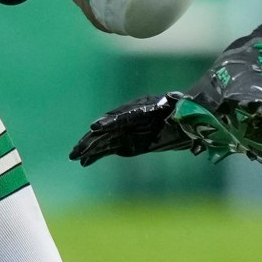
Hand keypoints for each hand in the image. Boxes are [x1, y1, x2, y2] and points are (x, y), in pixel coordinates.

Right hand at [70, 92, 199, 165]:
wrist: (186, 118)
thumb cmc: (186, 111)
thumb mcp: (184, 109)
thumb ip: (178, 107)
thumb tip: (176, 100)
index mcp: (143, 109)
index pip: (123, 117)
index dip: (109, 123)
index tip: (95, 128)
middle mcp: (130, 119)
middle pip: (108, 130)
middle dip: (92, 140)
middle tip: (77, 150)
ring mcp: (127, 131)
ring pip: (105, 140)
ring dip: (89, 148)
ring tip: (75, 156)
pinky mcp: (127, 143)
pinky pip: (109, 149)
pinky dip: (97, 155)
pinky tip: (85, 162)